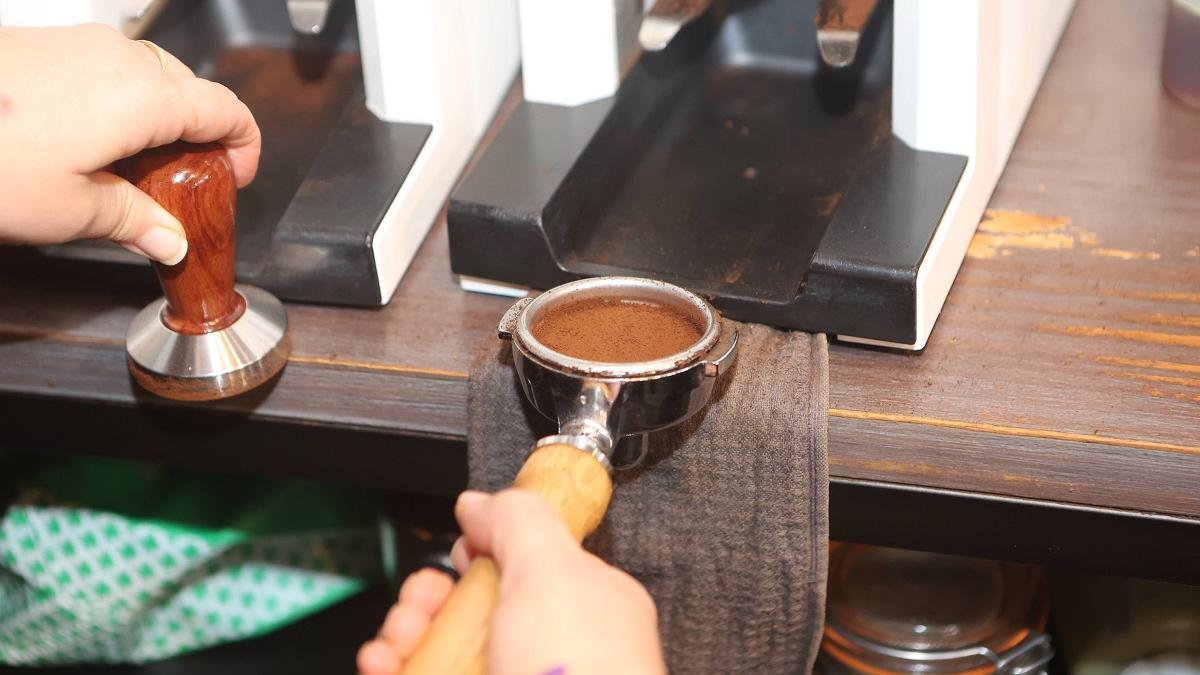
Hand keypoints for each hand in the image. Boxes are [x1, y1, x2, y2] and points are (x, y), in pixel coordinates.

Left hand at [0, 23, 259, 263]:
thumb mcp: (71, 212)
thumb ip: (135, 222)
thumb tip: (170, 240)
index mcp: (144, 97)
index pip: (227, 111)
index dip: (246, 147)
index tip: (238, 178)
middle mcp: (118, 59)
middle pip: (190, 92)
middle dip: (200, 139)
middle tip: (185, 187)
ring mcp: (78, 46)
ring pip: (147, 79)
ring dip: (156, 124)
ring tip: (130, 175)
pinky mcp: (42, 45)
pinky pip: (104, 72)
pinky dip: (116, 108)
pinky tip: (85, 149)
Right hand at [358, 489, 666, 674]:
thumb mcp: (554, 573)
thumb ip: (518, 522)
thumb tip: (482, 501)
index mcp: (582, 606)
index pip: (525, 563)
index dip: (482, 551)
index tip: (460, 551)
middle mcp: (543, 651)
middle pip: (469, 606)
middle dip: (428, 594)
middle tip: (423, 601)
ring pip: (438, 648)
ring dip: (402, 632)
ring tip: (398, 639)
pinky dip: (392, 668)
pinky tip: (384, 665)